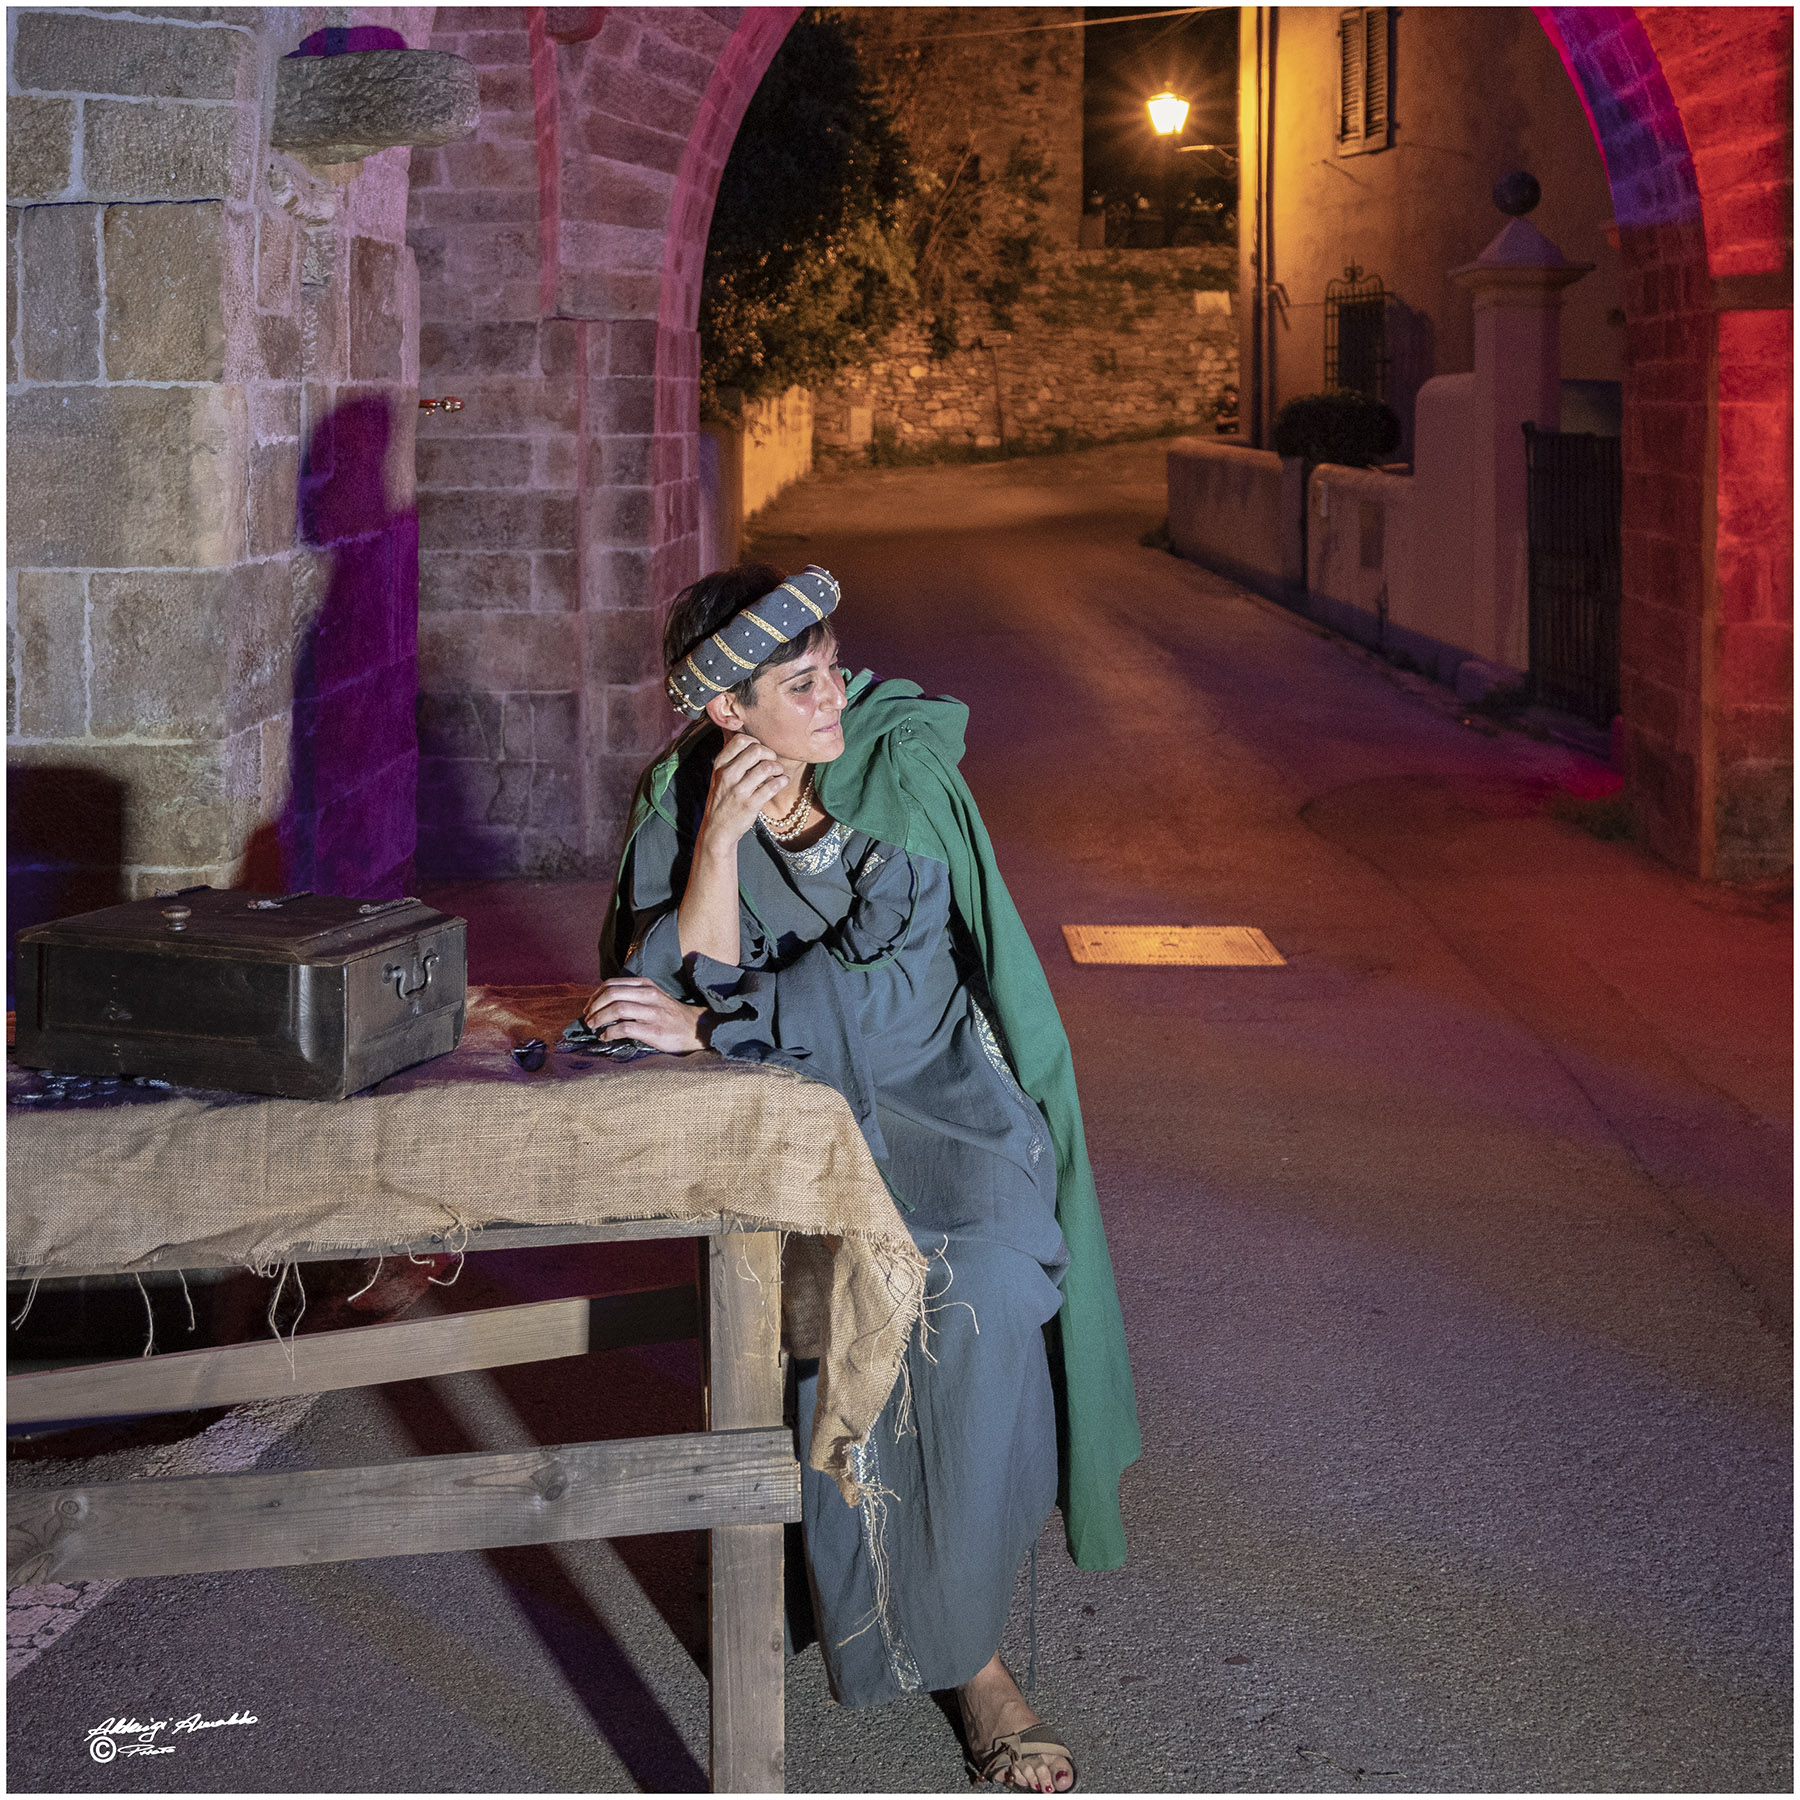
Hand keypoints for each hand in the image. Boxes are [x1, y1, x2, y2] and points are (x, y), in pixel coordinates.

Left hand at [582, 978, 706, 1053]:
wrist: (696, 1029)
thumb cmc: (669, 1015)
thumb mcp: (652, 997)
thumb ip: (632, 996)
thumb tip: (602, 1003)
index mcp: (646, 985)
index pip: (612, 984)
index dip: (595, 996)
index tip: (589, 1007)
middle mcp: (649, 995)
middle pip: (612, 994)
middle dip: (594, 1006)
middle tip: (588, 1018)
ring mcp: (652, 1012)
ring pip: (617, 1009)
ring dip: (600, 1018)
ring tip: (594, 1027)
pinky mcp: (654, 1030)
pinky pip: (626, 1028)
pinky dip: (610, 1032)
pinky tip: (606, 1036)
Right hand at [699, 732, 790, 851]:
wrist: (717, 830)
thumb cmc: (723, 799)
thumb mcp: (720, 775)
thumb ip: (732, 757)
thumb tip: (747, 735)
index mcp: (720, 764)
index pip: (741, 740)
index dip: (756, 742)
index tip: (761, 753)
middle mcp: (727, 775)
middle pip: (756, 750)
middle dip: (770, 754)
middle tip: (773, 763)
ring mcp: (738, 790)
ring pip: (766, 767)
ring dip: (778, 768)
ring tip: (779, 773)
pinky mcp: (750, 805)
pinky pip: (773, 786)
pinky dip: (783, 781)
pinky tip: (783, 782)